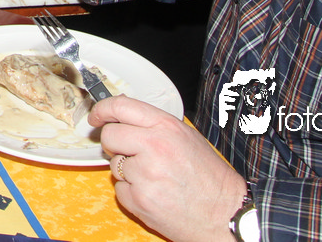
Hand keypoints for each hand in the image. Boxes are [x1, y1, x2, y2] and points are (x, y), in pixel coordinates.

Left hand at [91, 97, 246, 241]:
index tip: (96, 116)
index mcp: (166, 128)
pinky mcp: (139, 199)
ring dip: (128, 172)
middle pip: (110, 136)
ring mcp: (145, 174)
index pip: (121, 106)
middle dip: (115, 145)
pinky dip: (131, 193)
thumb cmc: (211, 179)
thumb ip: (155, 127)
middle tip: (130, 153)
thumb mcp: (188, 139)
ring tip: (155, 179)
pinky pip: (119, 190)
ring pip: (114, 165)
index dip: (102, 110)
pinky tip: (154, 194)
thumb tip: (125, 120)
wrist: (225, 215)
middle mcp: (154, 147)